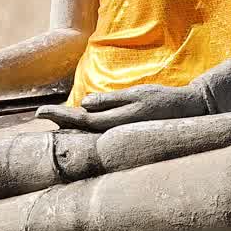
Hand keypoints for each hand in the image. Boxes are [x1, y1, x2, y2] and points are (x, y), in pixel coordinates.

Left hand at [36, 84, 208, 131]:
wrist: (191, 112)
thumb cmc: (164, 100)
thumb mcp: (137, 95)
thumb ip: (111, 101)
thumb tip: (84, 104)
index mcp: (118, 123)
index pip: (82, 121)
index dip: (60, 117)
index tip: (41, 111)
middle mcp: (117, 132)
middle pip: (82, 129)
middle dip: (61, 121)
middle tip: (40, 113)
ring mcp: (122, 135)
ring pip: (90, 133)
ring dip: (72, 126)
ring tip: (53, 118)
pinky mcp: (127, 133)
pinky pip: (102, 131)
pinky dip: (87, 126)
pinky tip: (79, 122)